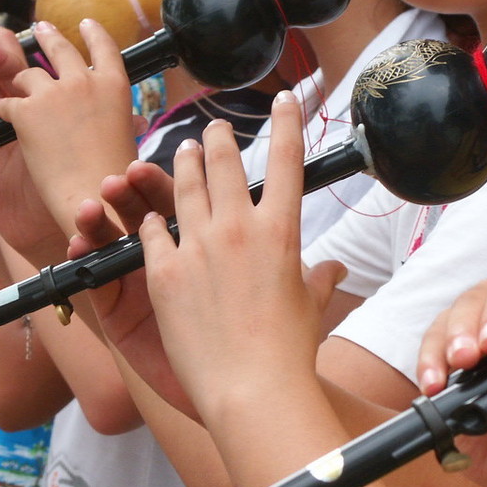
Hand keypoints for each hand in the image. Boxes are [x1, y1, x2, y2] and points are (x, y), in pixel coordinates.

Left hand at [0, 20, 137, 237]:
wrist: (93, 196)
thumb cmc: (115, 175)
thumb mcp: (126, 137)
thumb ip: (122, 119)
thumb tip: (136, 120)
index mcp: (114, 86)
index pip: (105, 47)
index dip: (94, 33)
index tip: (86, 23)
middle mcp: (84, 81)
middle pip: (61, 49)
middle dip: (48, 36)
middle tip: (40, 28)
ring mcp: (52, 94)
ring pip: (27, 74)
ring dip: (19, 79)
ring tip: (15, 81)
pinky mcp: (25, 112)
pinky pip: (6, 104)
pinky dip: (3, 112)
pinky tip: (2, 120)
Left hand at [138, 93, 342, 421]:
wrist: (251, 387)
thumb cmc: (289, 349)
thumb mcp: (310, 305)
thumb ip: (321, 279)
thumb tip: (337, 271)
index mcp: (281, 230)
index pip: (287, 161)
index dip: (287, 123)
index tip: (284, 99)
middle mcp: (238, 227)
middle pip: (227, 164)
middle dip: (222, 139)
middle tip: (217, 128)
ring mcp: (198, 246)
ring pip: (185, 187)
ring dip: (185, 164)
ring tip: (185, 150)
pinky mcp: (163, 271)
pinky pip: (152, 231)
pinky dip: (152, 219)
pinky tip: (150, 213)